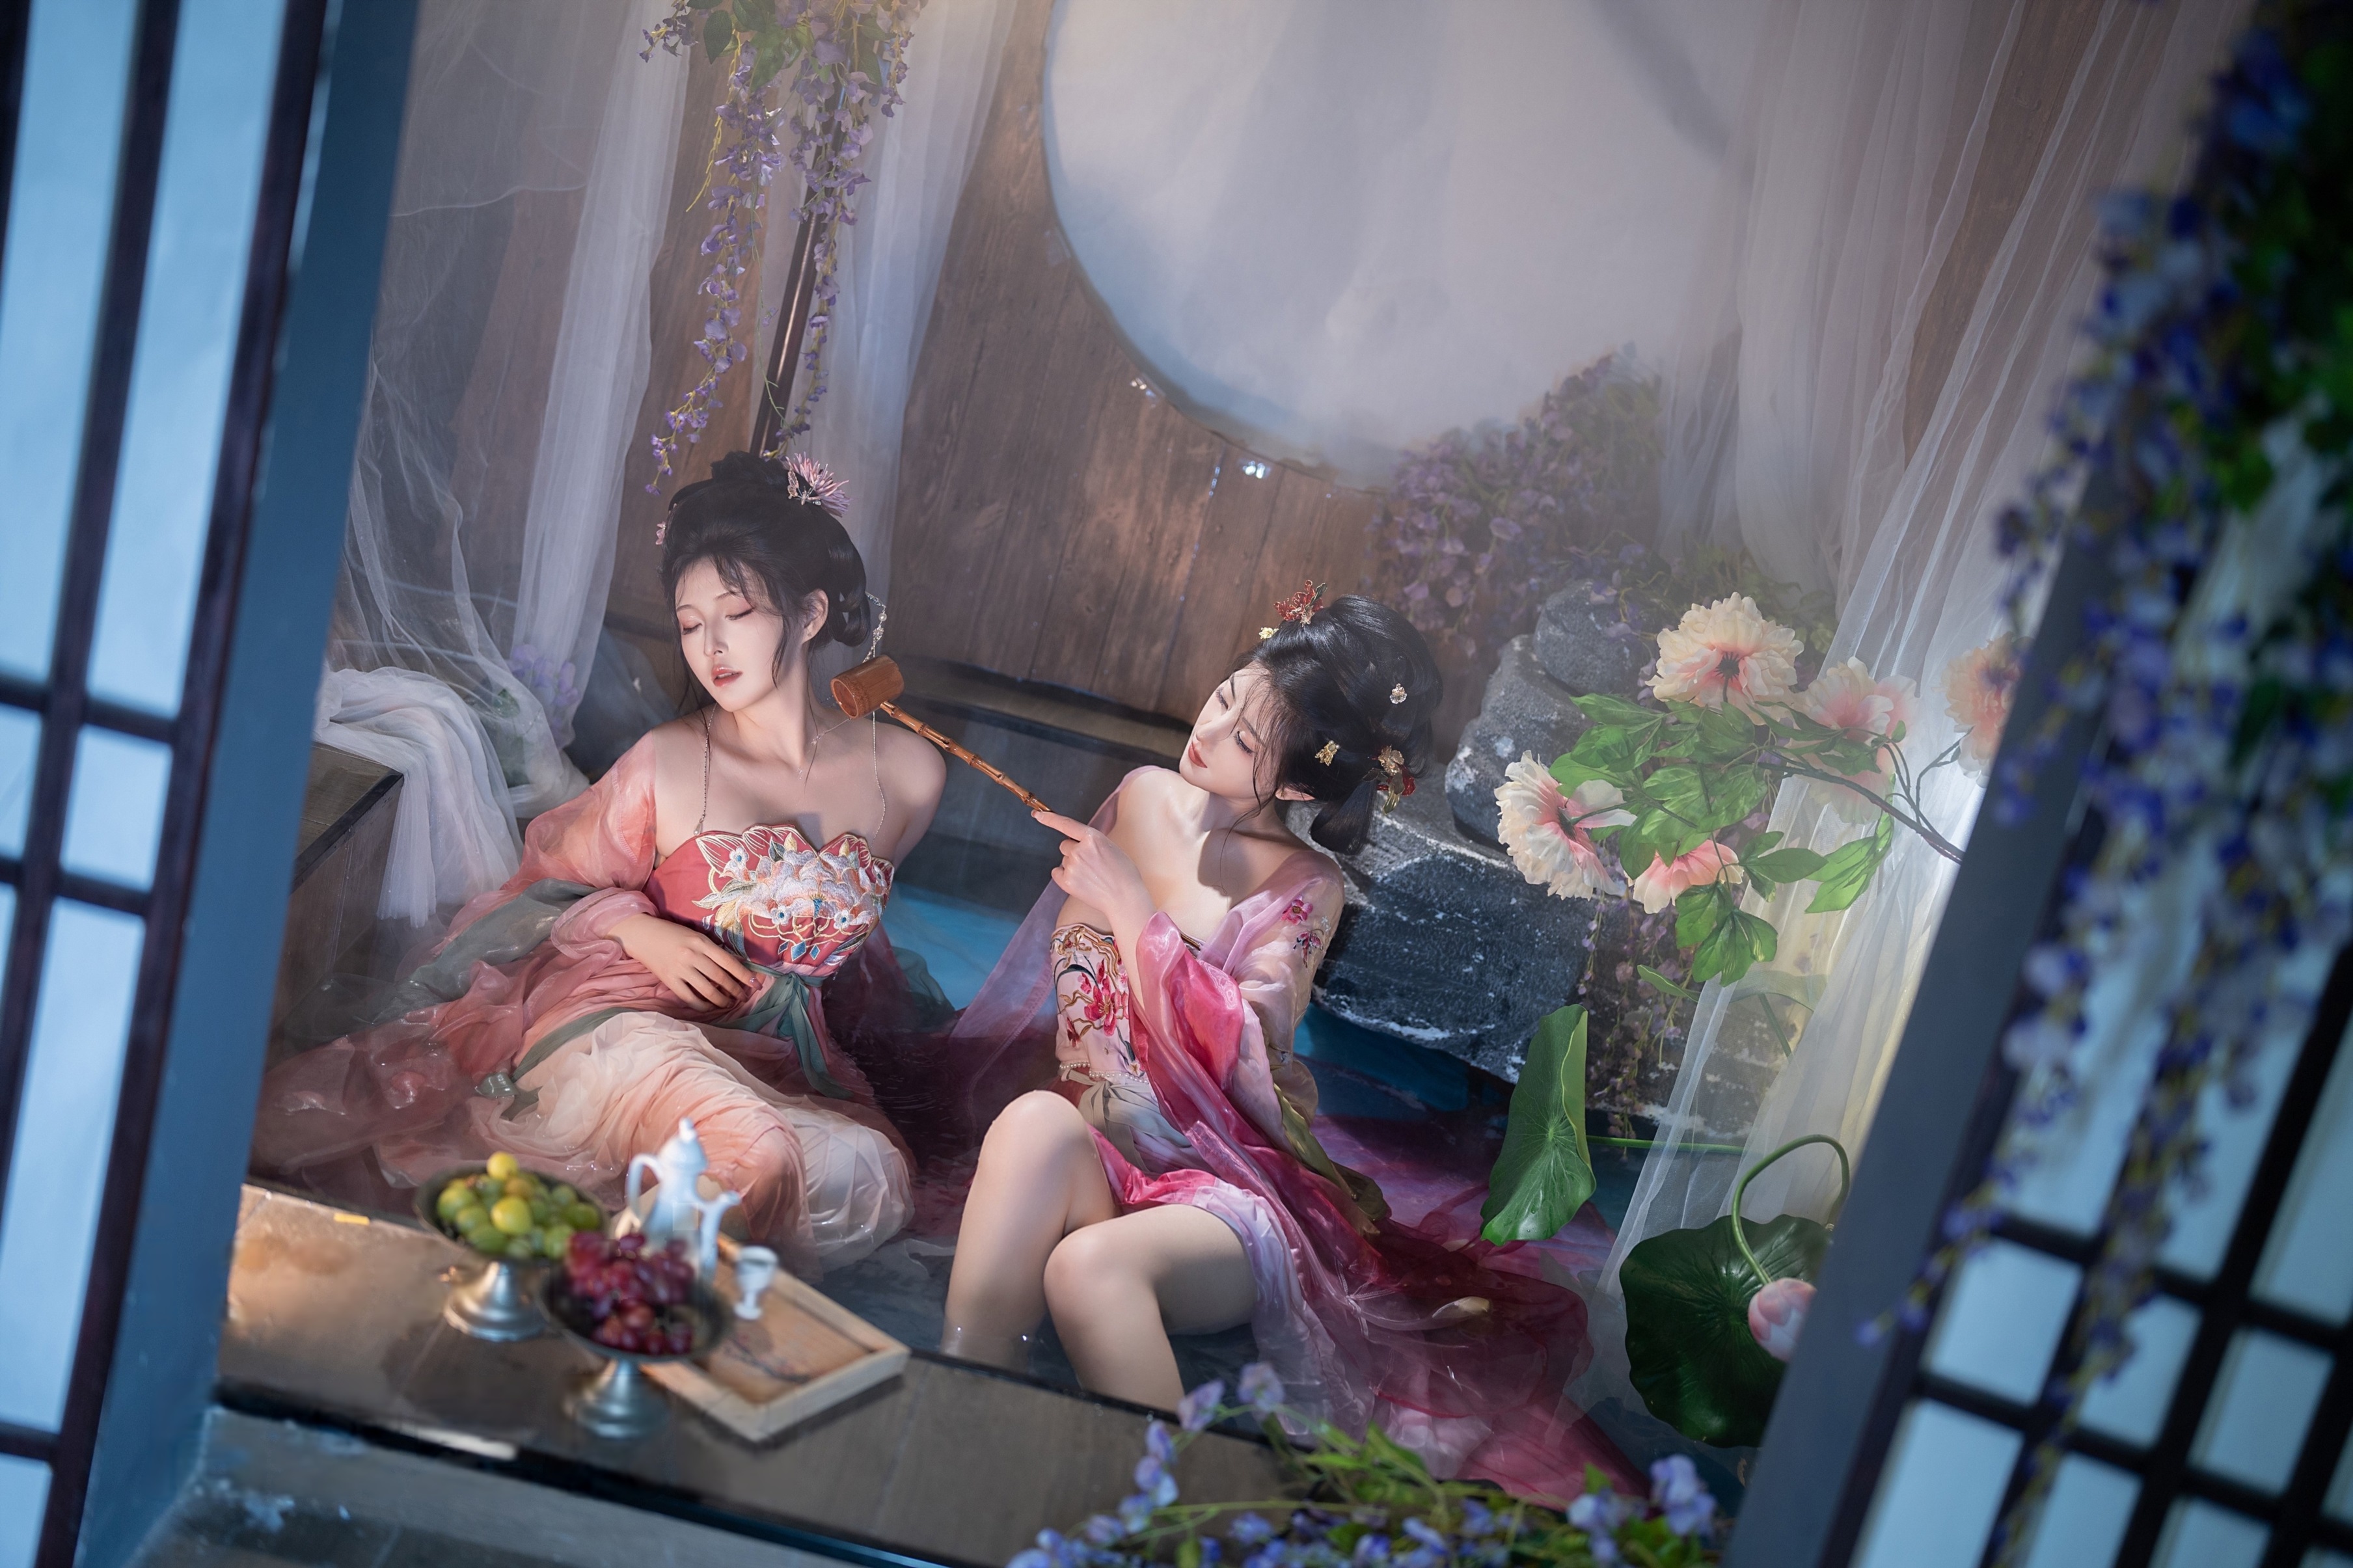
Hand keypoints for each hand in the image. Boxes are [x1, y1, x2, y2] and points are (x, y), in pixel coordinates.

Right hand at [612, 913, 757, 1010]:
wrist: (642, 934)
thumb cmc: (672, 933)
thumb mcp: (695, 936)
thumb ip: (712, 950)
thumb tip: (733, 966)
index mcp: (701, 943)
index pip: (729, 962)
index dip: (744, 975)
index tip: (756, 984)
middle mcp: (692, 956)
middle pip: (720, 978)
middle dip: (735, 990)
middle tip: (743, 997)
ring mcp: (680, 969)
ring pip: (707, 990)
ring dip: (722, 1000)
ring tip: (729, 1003)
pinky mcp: (669, 980)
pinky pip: (689, 998)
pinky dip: (702, 1005)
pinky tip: (710, 1007)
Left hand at [1034, 810, 1154, 935]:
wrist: (1125, 898)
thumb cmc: (1123, 873)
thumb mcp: (1111, 848)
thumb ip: (1092, 843)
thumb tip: (1078, 844)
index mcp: (1092, 837)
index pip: (1066, 824)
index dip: (1050, 818)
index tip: (1037, 815)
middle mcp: (1079, 850)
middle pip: (1065, 845)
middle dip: (1074, 851)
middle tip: (1091, 864)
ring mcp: (1071, 866)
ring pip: (1064, 860)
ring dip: (1072, 865)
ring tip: (1091, 876)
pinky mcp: (1066, 882)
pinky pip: (1057, 873)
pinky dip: (1065, 877)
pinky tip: (1081, 882)